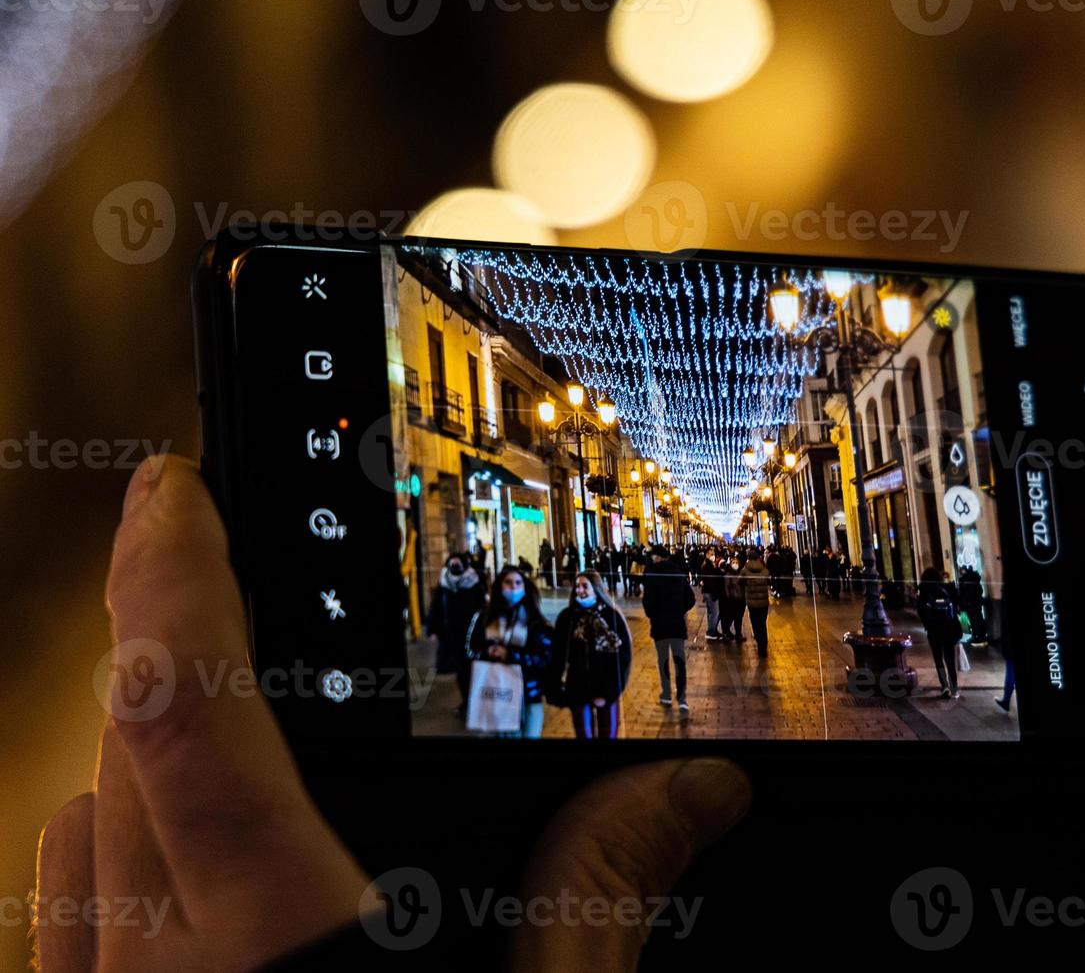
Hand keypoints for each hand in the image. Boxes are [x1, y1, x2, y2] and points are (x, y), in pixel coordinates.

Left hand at [35, 457, 749, 970]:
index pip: (192, 719)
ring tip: (196, 735)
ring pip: (65, 850)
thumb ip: (599, 909)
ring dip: (122, 768)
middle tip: (218, 598)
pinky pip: (55, 943)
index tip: (173, 488)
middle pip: (117, 765)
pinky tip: (159, 891)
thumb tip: (689, 793)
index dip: (176, 582)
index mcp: (273, 955)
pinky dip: (95, 875)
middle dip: (162, 660)